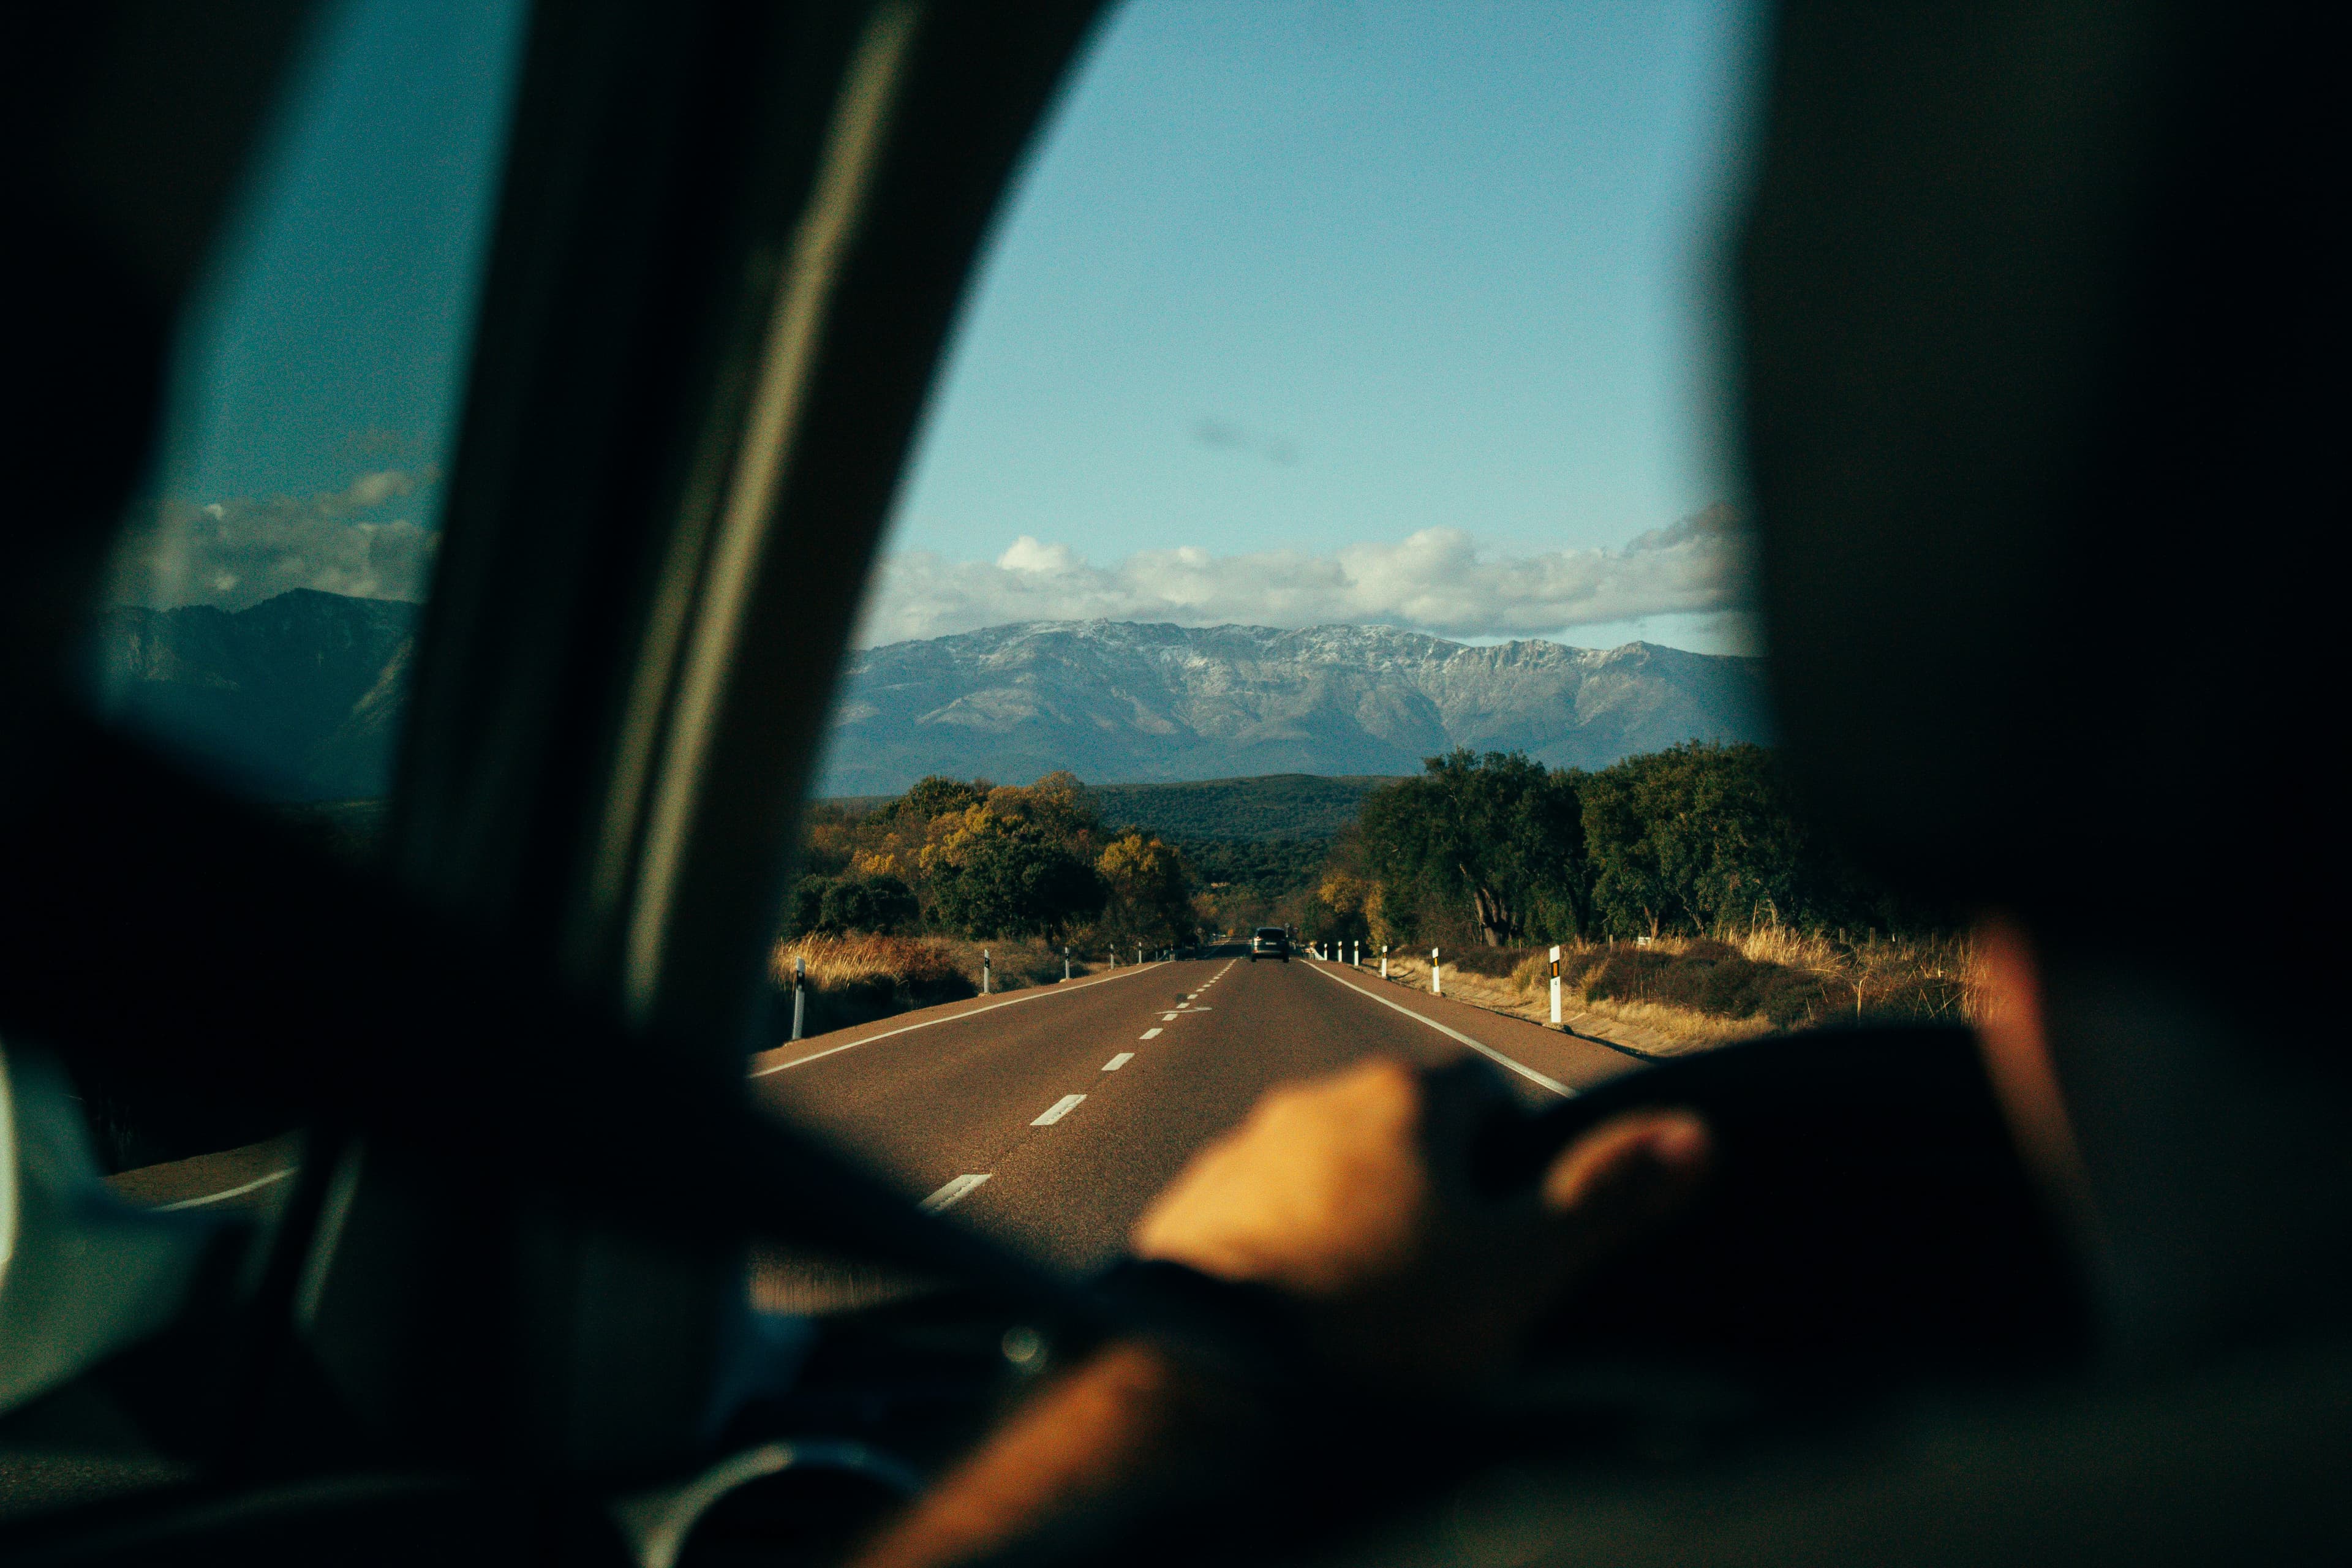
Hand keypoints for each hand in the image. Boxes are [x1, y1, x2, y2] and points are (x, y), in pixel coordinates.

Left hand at [1131, 1056, 1709, 1393]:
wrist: (1213, 1382)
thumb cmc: (1377, 1327)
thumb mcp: (1516, 1272)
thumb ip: (1603, 1198)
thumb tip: (1697, 1134)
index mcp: (1404, 1097)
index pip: (1484, 1092)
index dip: (1510, 1158)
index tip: (1511, 1229)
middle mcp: (1315, 1099)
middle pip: (1399, 1127)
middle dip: (1427, 1186)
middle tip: (1445, 1279)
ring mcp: (1242, 1148)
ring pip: (1323, 1168)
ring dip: (1350, 1214)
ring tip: (1367, 1306)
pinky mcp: (1187, 1203)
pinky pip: (1255, 1211)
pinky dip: (1281, 1247)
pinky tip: (1296, 1313)